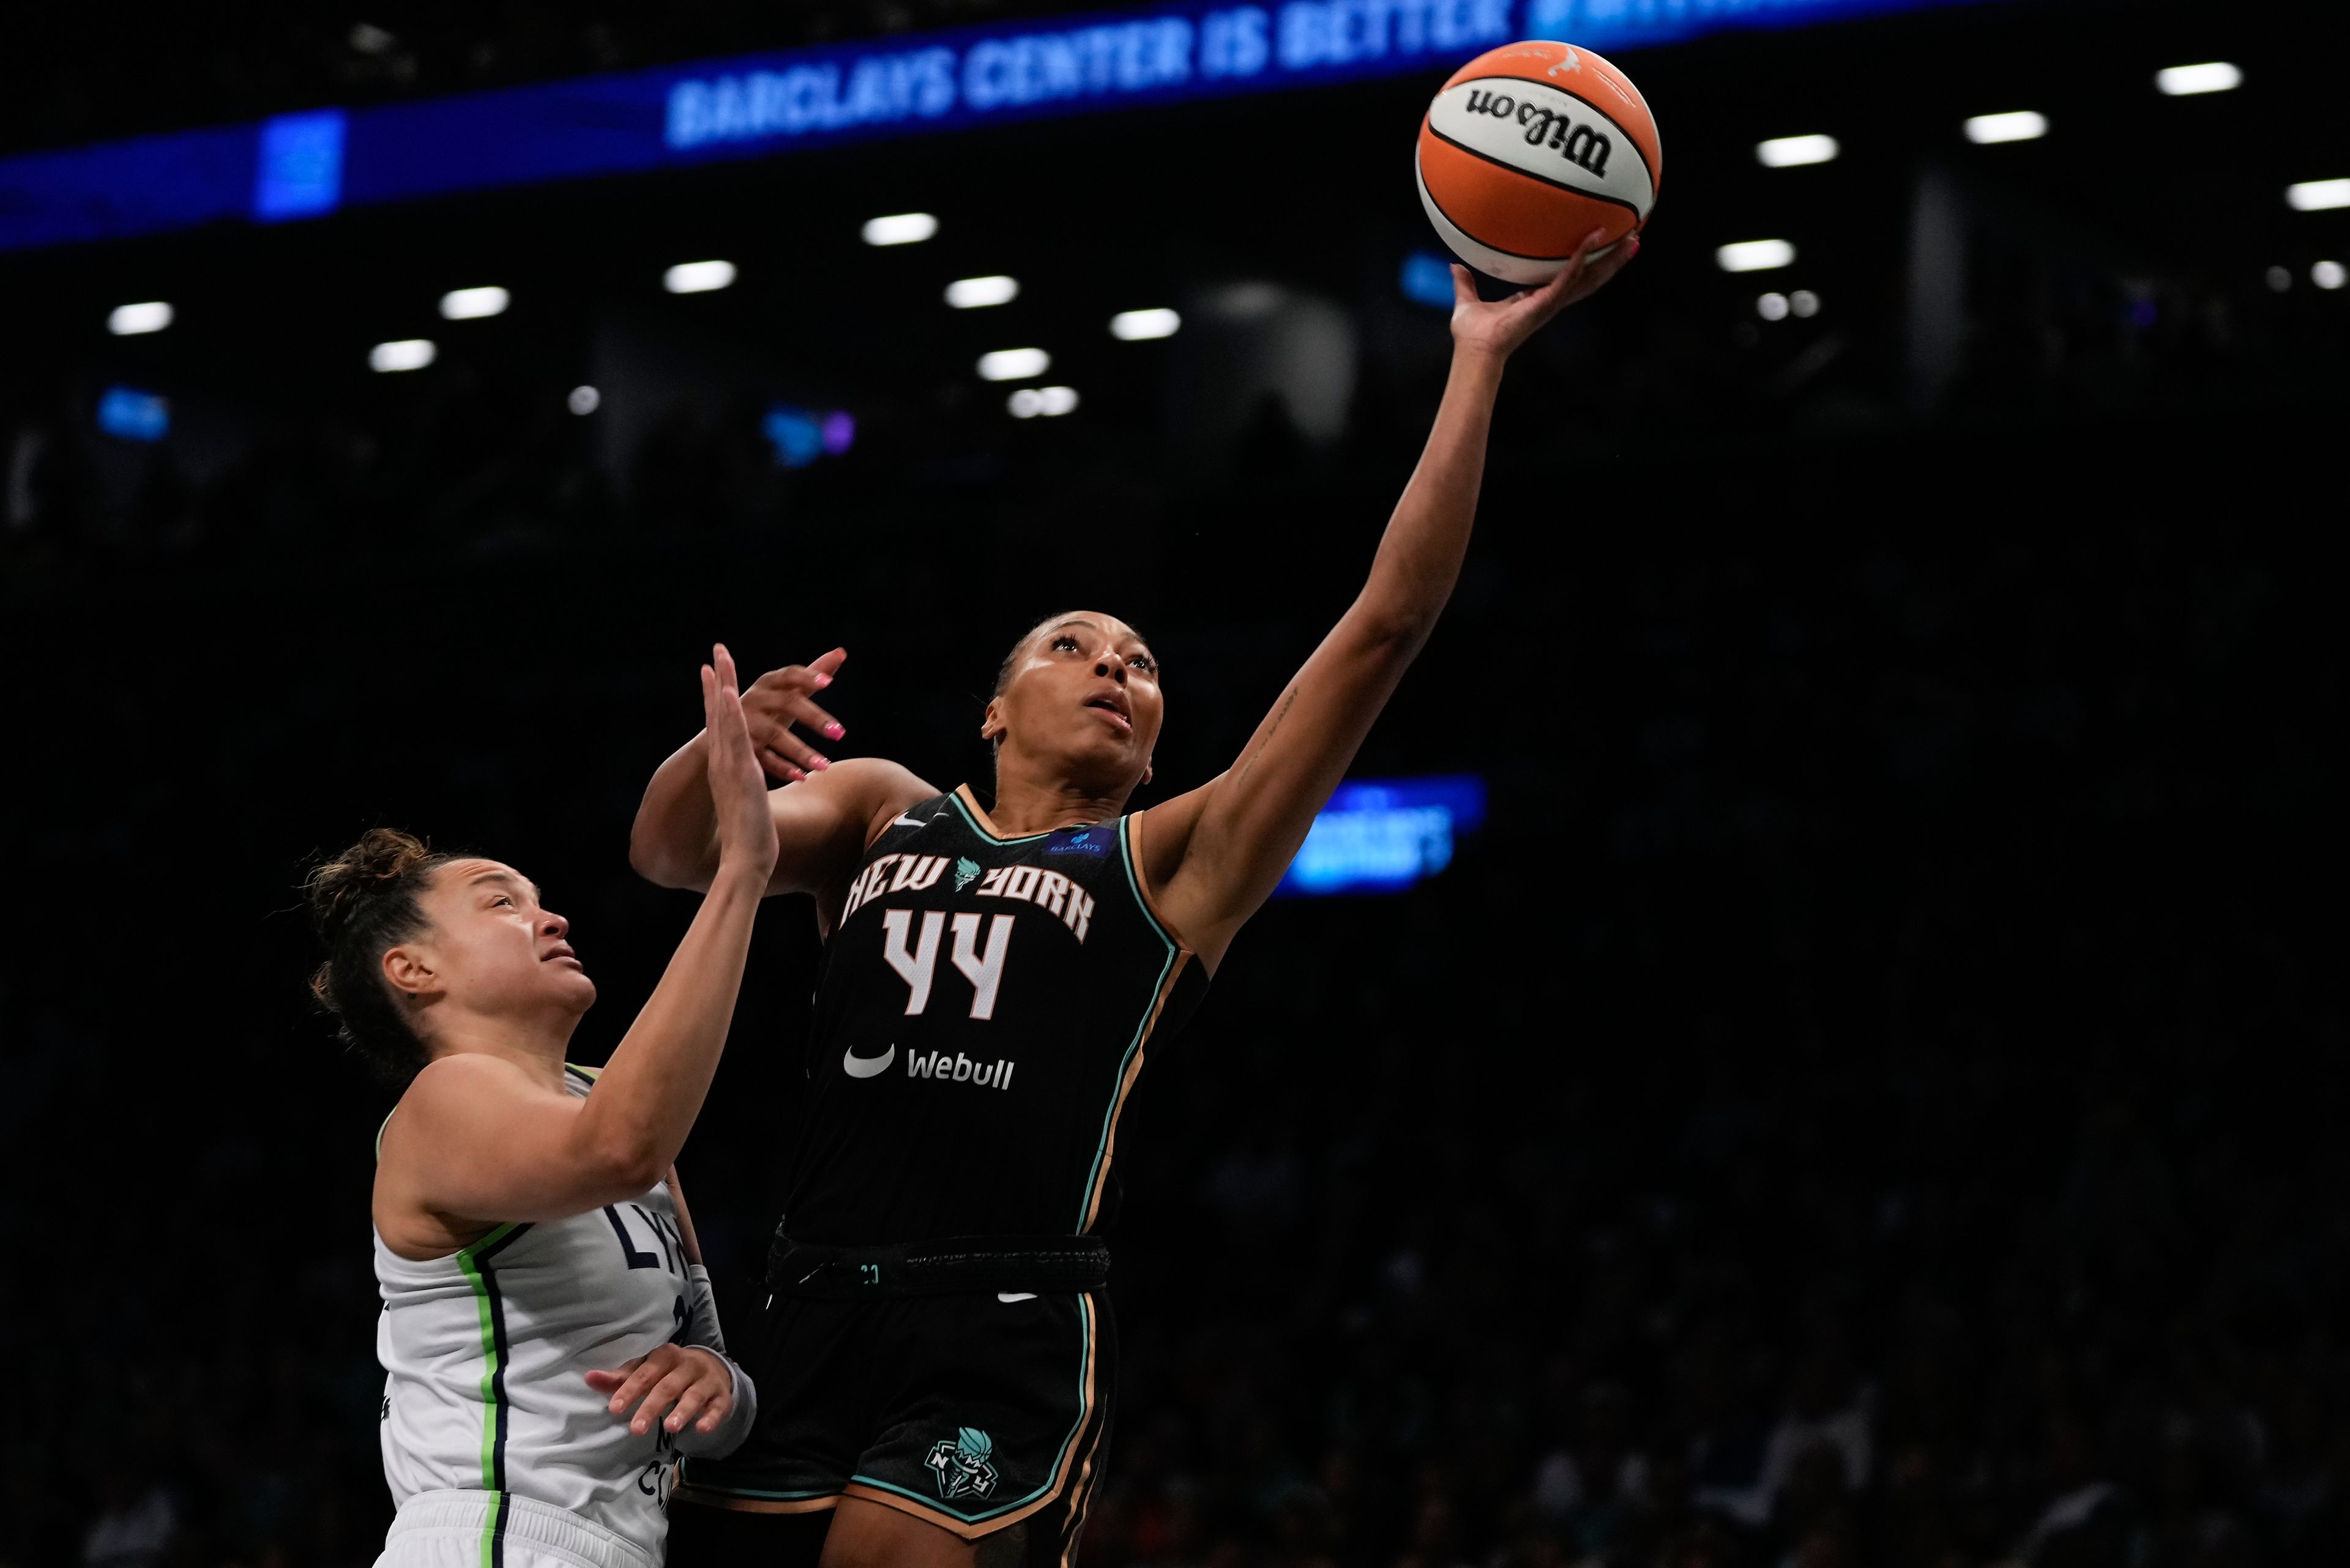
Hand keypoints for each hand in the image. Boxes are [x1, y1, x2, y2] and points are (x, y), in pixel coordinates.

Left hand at [584, 1343, 734, 1437]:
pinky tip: (702, 1429)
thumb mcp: (646, 1371)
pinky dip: (712, 1417)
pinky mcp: (722, 1396)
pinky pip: (718, 1406)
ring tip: (670, 1428)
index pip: (645, 1372)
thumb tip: (589, 1378)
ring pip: (694, 1395)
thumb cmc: (668, 1372)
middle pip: (668, 1385)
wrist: (711, 1369)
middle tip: (636, 1429)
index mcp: (665, 1355)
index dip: (629, 1390)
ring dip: (683, 1410)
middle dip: (652, 1406)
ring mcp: (707, 1380)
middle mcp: (687, 1364)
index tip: (614, 1408)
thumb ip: (619, 1378)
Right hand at [701, 645, 780, 876]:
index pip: (722, 728)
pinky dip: (729, 716)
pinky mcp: (740, 774)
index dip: (718, 701)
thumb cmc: (752, 840)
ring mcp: (730, 768)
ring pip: (723, 723)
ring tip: (719, 661)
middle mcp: (725, 765)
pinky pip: (734, 739)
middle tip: (715, 651)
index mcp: (729, 770)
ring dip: (721, 690)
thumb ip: (751, 791)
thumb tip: (755, 788)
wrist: (744, 863)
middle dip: (718, 683)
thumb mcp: (752, 806)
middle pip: (718, 717)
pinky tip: (730, 694)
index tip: (715, 674)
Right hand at [740, 649, 846, 782]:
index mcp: (768, 683)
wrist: (725, 729)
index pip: (790, 674)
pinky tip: (803, 777)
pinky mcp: (741, 745)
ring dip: (801, 751)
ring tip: (824, 766)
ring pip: (775, 734)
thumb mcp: (787, 690)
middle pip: (787, 703)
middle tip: (840, 733)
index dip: (808, 676)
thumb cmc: (769, 706)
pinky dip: (782, 768)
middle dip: (814, 717)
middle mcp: (754, 698)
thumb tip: (841, 652)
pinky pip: (763, 758)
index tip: (829, 682)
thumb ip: (813, 673)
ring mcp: (745, 722)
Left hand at [1449, 227, 1639, 361]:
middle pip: (1591, 277)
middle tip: (1633, 238)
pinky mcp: (1547, 302)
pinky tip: (1594, 236)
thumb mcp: (1467, 301)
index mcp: (1539, 298)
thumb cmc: (1472, 334)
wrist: (1474, 350)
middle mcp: (1552, 300)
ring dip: (1612, 259)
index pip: (1571, 277)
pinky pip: (1569, 275)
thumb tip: (1454, 265)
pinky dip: (1581, 256)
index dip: (1588, 263)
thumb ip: (1465, 283)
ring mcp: (1552, 302)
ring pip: (1590, 277)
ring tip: (1632, 239)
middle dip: (1613, 260)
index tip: (1601, 245)